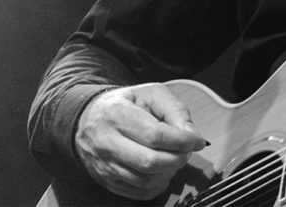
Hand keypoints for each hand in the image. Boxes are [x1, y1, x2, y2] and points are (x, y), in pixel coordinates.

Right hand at [74, 83, 207, 200]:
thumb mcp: (151, 94)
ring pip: (145, 180)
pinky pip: (139, 192)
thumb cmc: (126, 104)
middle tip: (187, 150)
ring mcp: (104, 165)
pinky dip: (158, 185)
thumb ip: (174, 110)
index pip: (155, 135)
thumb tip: (191, 135)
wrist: (89, 119)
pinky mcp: (107, 181)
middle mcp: (106, 142)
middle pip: (150, 162)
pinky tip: (163, 171)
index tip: (197, 140)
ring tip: (175, 158)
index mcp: (117, 114)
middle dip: (178, 158)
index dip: (181, 141)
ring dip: (170, 172)